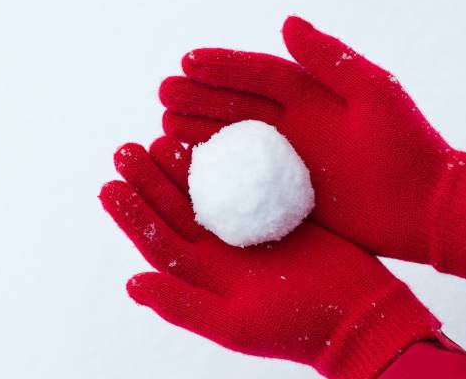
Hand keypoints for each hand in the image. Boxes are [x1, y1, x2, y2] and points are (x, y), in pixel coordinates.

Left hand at [99, 136, 438, 378]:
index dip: (131, 214)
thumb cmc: (294, 327)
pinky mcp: (271, 210)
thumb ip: (182, 304)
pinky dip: (224, 163)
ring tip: (158, 136)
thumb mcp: (234, 324)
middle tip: (125, 150)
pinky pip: (240, 182)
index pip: (156, 239)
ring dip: (178, 166)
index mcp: (201, 275)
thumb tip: (132, 284)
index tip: (109, 186)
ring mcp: (242, 227)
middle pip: (173, 208)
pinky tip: (207, 141)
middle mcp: (215, 250)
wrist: (356, 313)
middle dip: (147, 179)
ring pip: (202, 191)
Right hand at [159, 16, 465, 279]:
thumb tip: (287, 22)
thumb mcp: (374, 93)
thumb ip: (331, 59)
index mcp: (311, 95)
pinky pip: (241, 179)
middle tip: (163, 93)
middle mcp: (292, 124)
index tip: (187, 60)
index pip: (258, 75)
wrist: (423, 206)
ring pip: (232, 141)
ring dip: (198, 131)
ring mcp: (284, 160)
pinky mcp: (283, 194)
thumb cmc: (406, 145)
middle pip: (235, 105)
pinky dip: (214, 172)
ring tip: (164, 125)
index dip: (223, 66)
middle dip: (198, 97)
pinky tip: (188, 165)